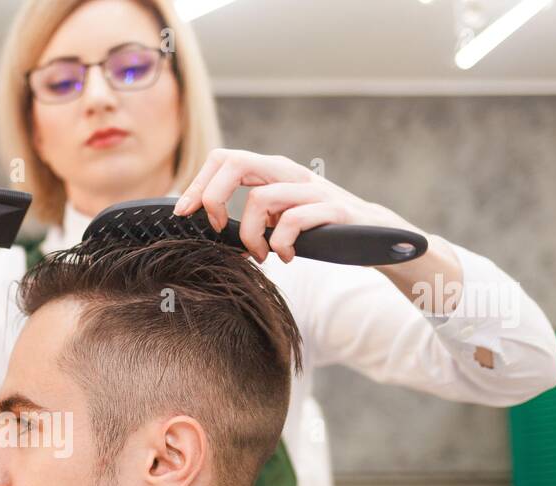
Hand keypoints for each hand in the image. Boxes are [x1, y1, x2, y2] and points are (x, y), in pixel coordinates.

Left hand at [172, 149, 414, 263]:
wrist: (371, 235)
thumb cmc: (316, 230)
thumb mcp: (277, 217)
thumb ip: (249, 216)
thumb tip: (207, 228)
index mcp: (272, 172)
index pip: (224, 159)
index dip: (198, 184)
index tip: (184, 213)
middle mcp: (289, 173)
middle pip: (236, 163)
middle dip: (215, 198)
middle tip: (217, 229)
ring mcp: (312, 189)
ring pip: (261, 200)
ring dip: (251, 236)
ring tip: (261, 255)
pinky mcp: (333, 210)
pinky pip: (293, 222)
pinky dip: (282, 244)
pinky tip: (286, 256)